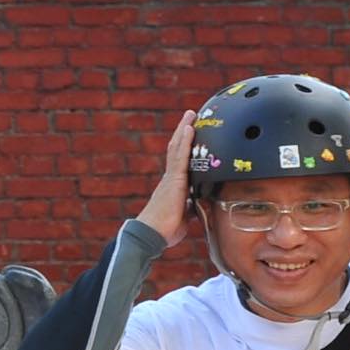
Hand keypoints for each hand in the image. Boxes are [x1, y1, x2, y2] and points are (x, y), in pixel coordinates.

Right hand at [135, 109, 195, 246]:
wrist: (152, 234)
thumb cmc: (165, 230)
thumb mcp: (184, 216)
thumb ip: (191, 207)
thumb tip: (198, 204)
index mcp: (174, 186)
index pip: (180, 161)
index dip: (185, 146)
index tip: (190, 133)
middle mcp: (171, 178)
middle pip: (178, 149)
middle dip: (184, 132)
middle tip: (192, 116)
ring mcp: (172, 177)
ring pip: (178, 148)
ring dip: (185, 129)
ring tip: (192, 114)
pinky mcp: (174, 179)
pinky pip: (181, 156)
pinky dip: (185, 140)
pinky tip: (190, 127)